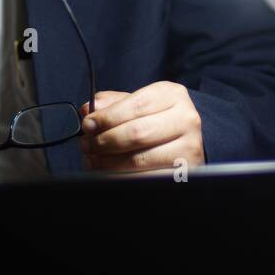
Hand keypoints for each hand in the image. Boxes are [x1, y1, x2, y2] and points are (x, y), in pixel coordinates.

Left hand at [77, 81, 205, 173]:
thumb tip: (88, 109)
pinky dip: (121, 177)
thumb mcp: (139, 105)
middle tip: (86, 145)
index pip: (136, 105)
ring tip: (92, 160)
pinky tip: (108, 173)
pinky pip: (145, 178)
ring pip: (139, 158)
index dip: (108, 117)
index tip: (88, 125)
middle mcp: (186, 119)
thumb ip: (114, 104)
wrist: (186, 142)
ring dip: (108, 162)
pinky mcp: (185, 173)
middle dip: (105, 140)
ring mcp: (188, 148)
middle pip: (137, 132)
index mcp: (173, 95)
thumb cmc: (157, 121)